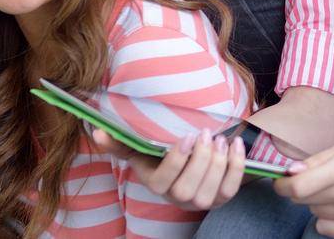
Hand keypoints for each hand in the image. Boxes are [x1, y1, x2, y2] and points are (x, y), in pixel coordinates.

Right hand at [90, 127, 246, 210]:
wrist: (193, 158)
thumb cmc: (162, 151)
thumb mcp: (141, 146)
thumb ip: (121, 141)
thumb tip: (98, 132)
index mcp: (156, 183)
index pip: (163, 182)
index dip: (177, 162)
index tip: (187, 136)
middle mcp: (177, 198)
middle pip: (187, 190)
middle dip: (200, 161)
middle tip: (207, 134)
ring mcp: (200, 200)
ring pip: (210, 192)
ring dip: (218, 164)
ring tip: (221, 138)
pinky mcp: (221, 198)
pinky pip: (231, 190)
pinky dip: (236, 167)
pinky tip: (236, 144)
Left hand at [275, 142, 333, 237]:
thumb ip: (316, 161)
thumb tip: (289, 173)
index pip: (301, 186)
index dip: (283, 186)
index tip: (281, 183)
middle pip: (303, 201)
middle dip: (303, 191)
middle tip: (322, 183)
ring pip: (315, 214)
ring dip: (320, 204)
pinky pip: (325, 229)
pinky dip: (330, 220)